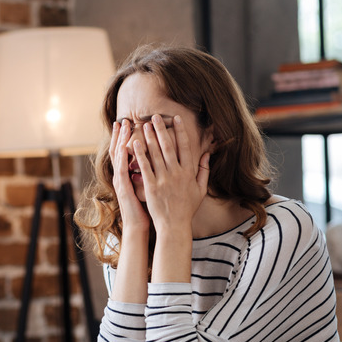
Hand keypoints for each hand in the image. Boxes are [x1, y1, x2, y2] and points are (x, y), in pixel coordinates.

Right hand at [109, 119, 149, 232]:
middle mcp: (121, 175)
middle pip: (118, 150)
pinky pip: (121, 169)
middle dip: (120, 134)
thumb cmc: (146, 207)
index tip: (129, 124)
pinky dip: (122, 156)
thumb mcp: (147, 187)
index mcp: (127, 174)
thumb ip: (150, 173)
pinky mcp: (123, 187)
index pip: (126, 152)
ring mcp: (120, 181)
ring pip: (118, 156)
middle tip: (122, 120)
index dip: (126, 138)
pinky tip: (123, 145)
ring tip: (121, 127)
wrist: (137, 226)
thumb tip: (157, 162)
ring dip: (119, 140)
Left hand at [133, 114, 209, 233]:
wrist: (174, 225)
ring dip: (149, 138)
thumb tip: (207, 153)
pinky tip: (134, 144)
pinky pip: (145, 167)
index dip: (180, 131)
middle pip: (168, 147)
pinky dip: (140, 155)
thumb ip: (203, 170)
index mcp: (189, 173)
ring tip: (143, 125)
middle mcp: (177, 174)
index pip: (185, 147)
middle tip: (155, 116)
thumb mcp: (201, 189)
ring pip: (155, 154)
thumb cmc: (187, 208)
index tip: (175, 118)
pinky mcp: (151, 186)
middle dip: (161, 129)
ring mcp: (163, 180)